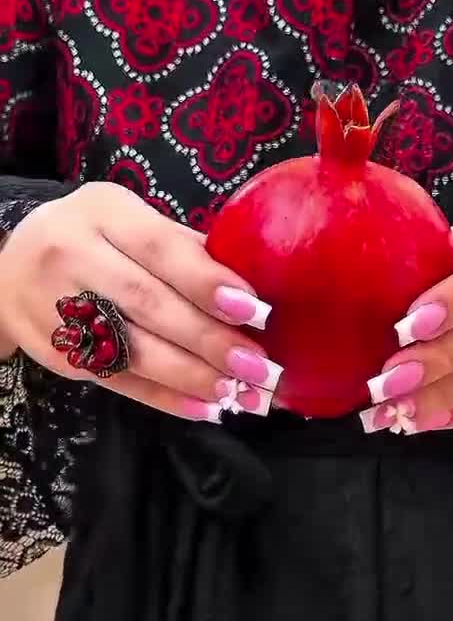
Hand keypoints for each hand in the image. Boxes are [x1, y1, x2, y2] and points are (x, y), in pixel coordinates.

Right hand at [0, 183, 283, 420]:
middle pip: (148, 304)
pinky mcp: (55, 353)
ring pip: (132, 350)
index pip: (160, 248)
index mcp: (101, 212)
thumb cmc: (94, 239)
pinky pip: (117, 382)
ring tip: (239, 394)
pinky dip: (165, 398)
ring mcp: (56, 307)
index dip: (208, 282)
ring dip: (192, 377)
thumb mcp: (130, 221)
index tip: (254, 311)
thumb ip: (184, 247)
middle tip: (259, 367)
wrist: (10, 267)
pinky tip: (205, 408)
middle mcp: (71, 255)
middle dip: (210, 340)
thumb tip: (254, 288)